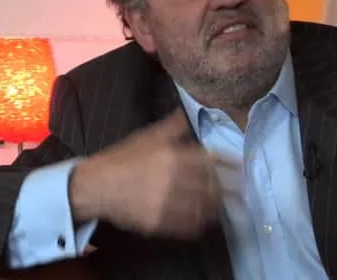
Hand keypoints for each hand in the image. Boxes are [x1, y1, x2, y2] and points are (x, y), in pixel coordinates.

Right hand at [69, 108, 238, 238]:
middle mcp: (174, 178)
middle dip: (227, 186)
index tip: (241, 165)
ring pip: (203, 206)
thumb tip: (187, 113)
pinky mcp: (159, 222)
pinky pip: (187, 224)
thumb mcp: (147, 136)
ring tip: (222, 204)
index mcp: (173, 155)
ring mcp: (167, 202)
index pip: (211, 159)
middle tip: (237, 188)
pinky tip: (204, 219)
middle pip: (212, 184)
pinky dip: (199, 221)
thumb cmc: (122, 158)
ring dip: (216, 205)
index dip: (229, 163)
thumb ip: (172, 126)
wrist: (95, 186)